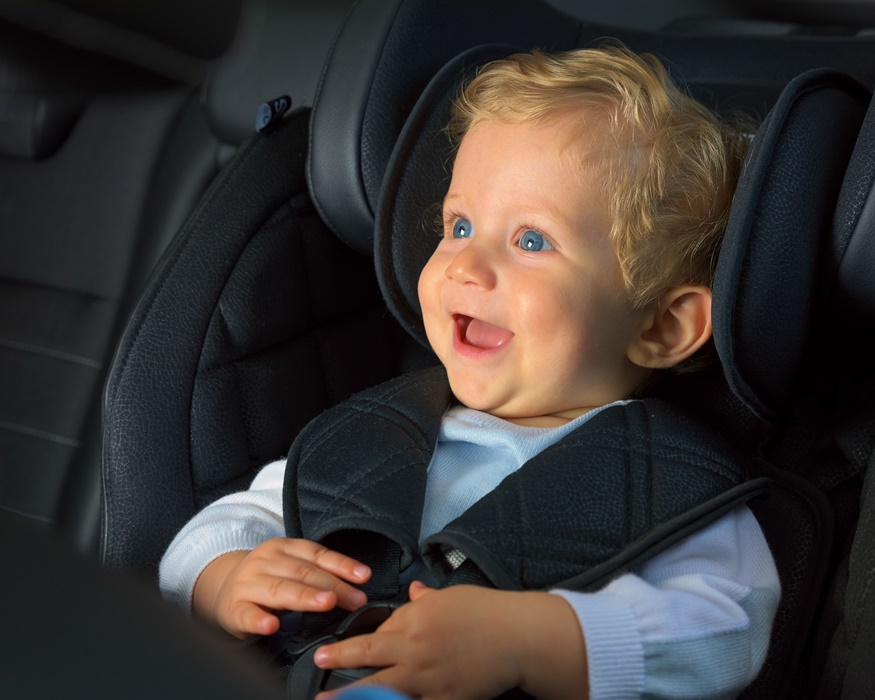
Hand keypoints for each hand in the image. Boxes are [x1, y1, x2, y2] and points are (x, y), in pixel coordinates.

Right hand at [192, 538, 370, 637]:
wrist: (224, 588)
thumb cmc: (267, 579)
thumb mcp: (292, 567)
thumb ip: (319, 573)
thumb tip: (357, 585)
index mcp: (283, 548)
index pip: (317, 554)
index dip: (342, 565)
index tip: (364, 576)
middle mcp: (265, 561)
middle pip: (304, 573)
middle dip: (333, 586)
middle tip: (355, 599)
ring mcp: (248, 584)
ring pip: (279, 590)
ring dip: (304, 597)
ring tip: (325, 603)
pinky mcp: (234, 608)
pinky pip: (247, 615)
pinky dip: (259, 620)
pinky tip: (271, 626)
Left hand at [313, 582, 588, 699]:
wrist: (517, 637)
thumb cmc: (485, 611)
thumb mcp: (451, 597)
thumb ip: (425, 600)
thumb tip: (412, 593)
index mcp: (415, 623)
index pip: (375, 635)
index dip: (350, 646)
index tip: (328, 653)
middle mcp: (416, 653)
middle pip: (369, 661)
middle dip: (339, 665)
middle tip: (317, 673)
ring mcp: (429, 681)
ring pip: (385, 694)